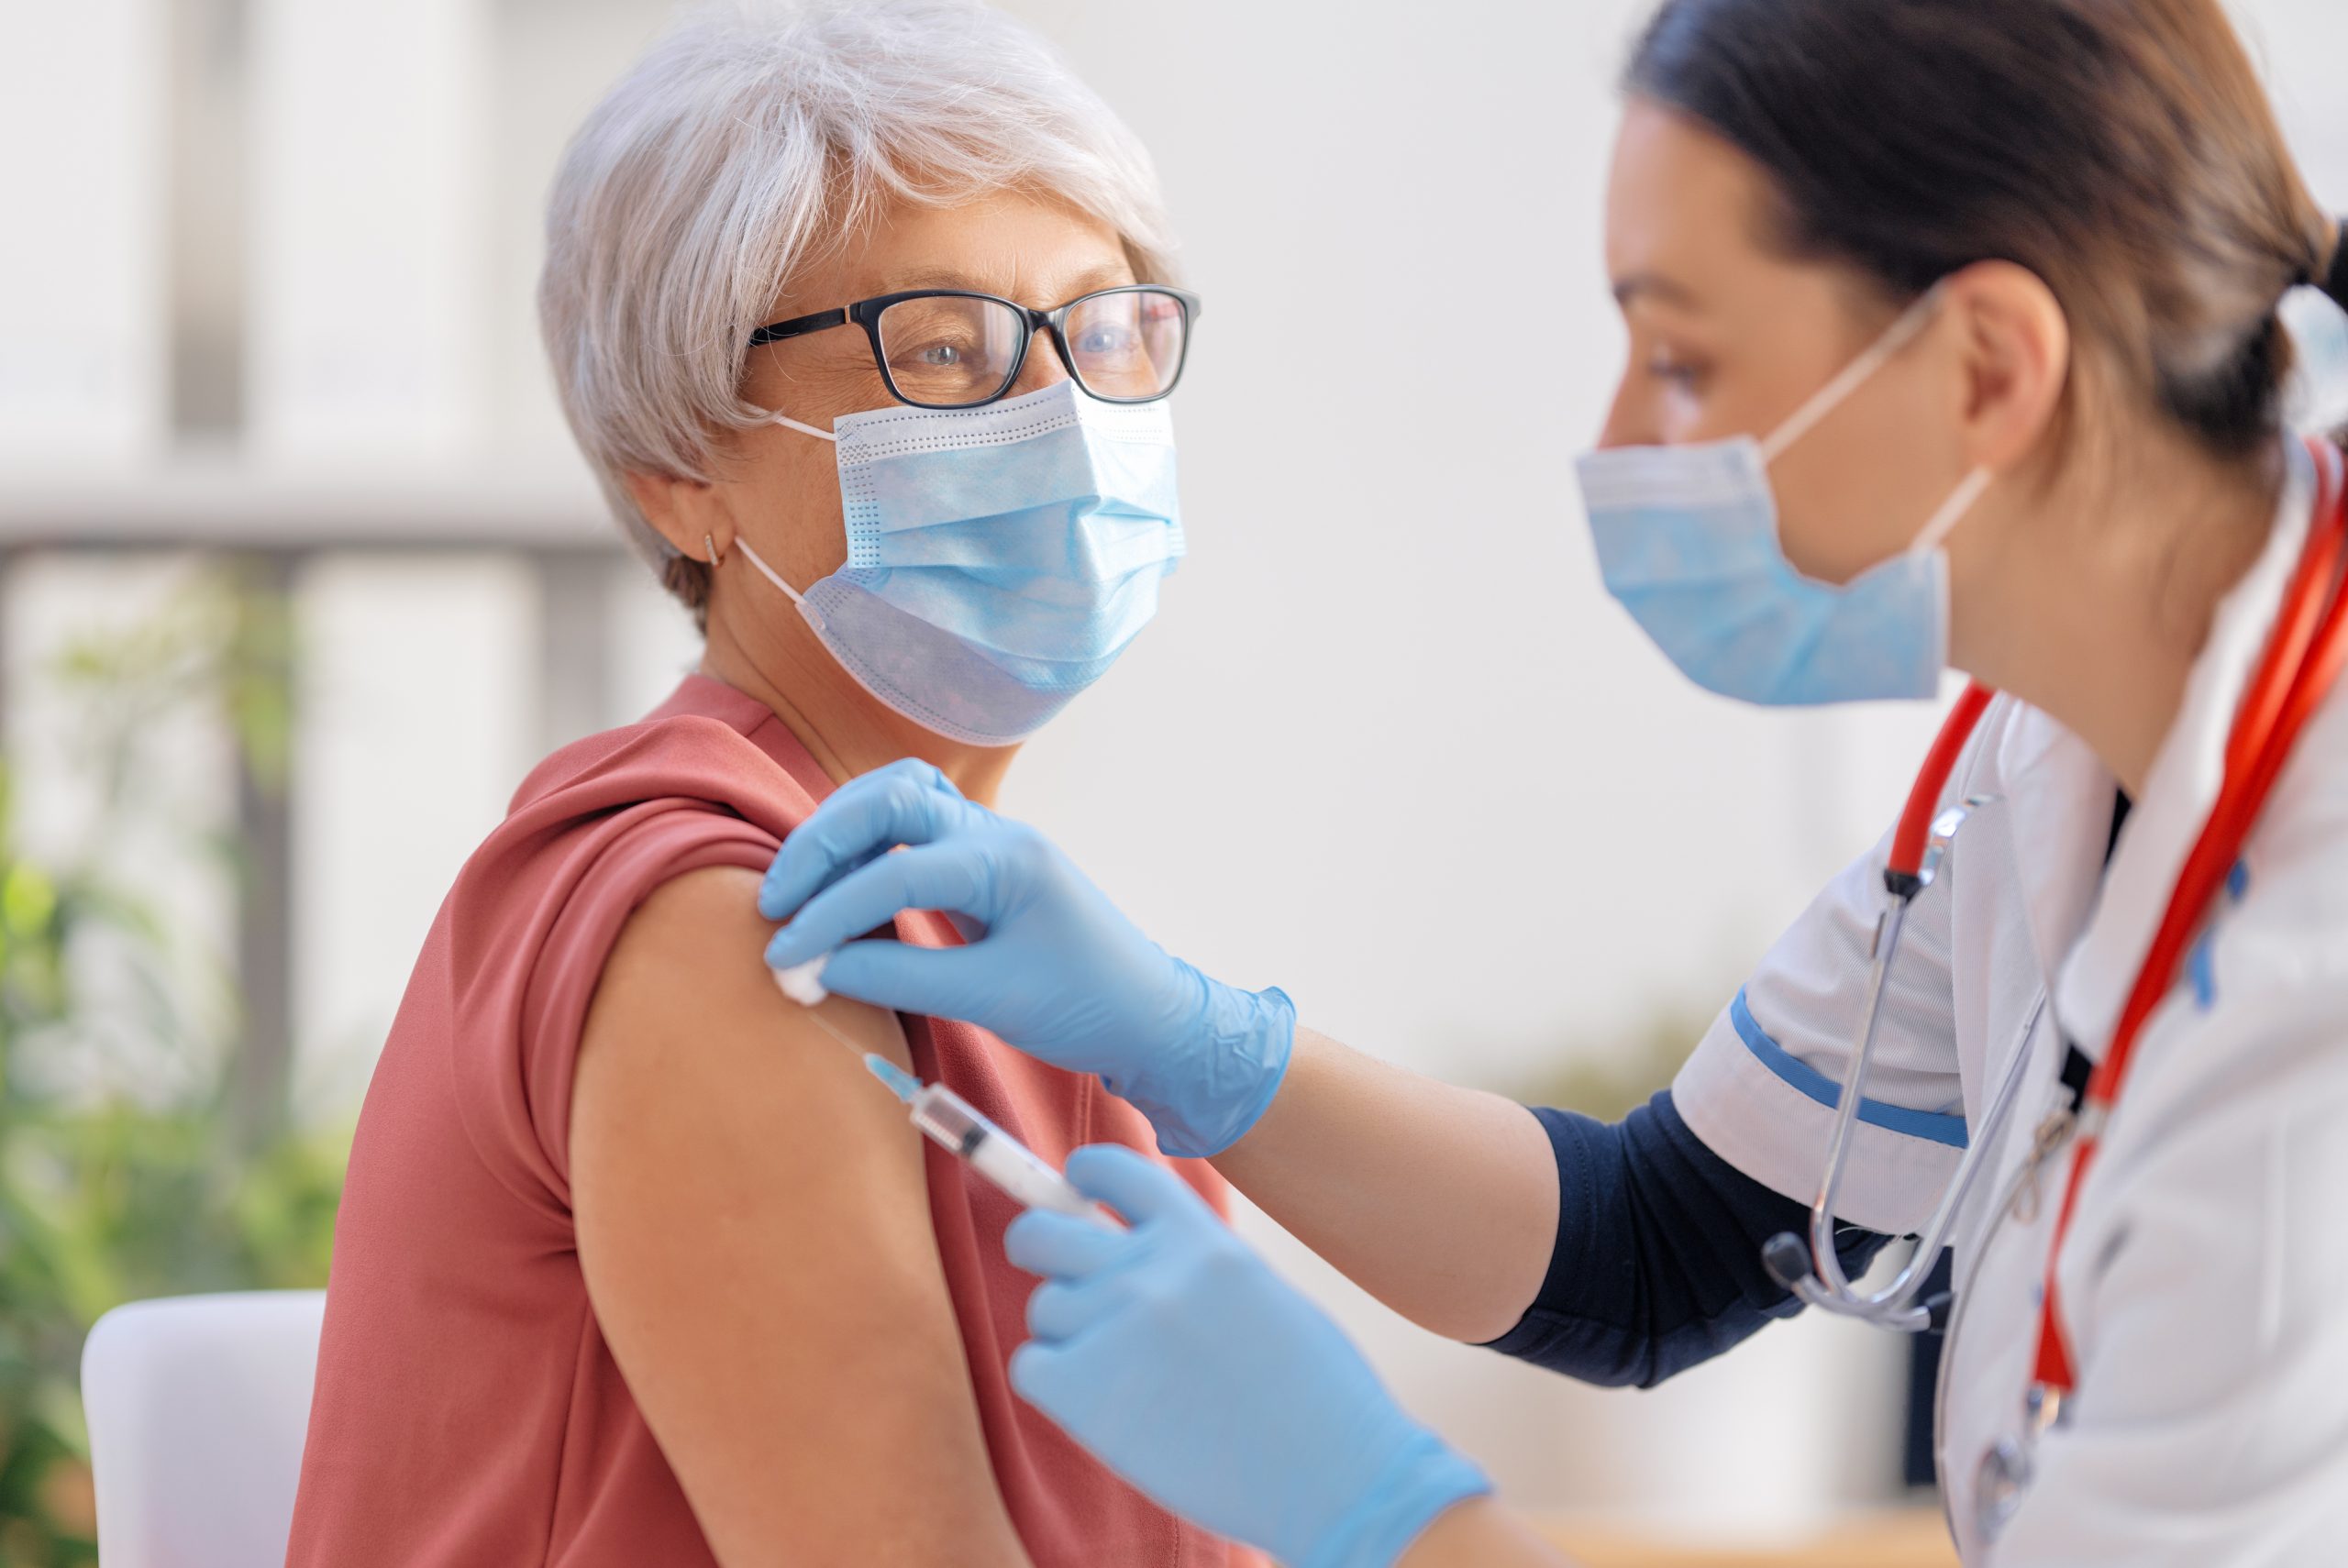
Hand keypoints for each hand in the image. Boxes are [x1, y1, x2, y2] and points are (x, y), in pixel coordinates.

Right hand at [760, 759, 1292, 1156]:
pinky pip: (912, 831)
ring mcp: (989, 843)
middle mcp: (996, 835)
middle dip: (822, 843)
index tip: (783, 959)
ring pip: (899, 800)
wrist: (1154, 1019)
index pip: (894, 870)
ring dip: (841, 832)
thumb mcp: (992, 1000)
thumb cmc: (1088, 1008)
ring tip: (796, 888)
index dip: (829, 915)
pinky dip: (866, 847)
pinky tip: (839, 886)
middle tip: (774, 903)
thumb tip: (815, 969)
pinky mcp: (982, 867)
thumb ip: (900, 977)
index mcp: (1006, 859)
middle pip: (890, 799)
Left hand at [1006, 1146, 1489, 1567]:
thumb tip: (1133, 1257)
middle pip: (1041, 1232)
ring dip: (1071, 1336)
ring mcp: (1114, 1326)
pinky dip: (1058, 1386)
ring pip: (1045, 1309)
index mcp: (1200, 1239)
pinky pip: (1033, 1367)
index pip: (1114, 1168)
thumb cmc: (1316, 1396)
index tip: (1078, 1183)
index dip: (1086, 1173)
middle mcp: (1149, 1270)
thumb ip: (1194, 1266)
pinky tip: (1109, 1407)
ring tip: (1132, 1376)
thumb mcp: (1262, 1294)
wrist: (1336, 1474)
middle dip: (1040, 1248)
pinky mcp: (1084, 1391)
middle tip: (1060, 1276)